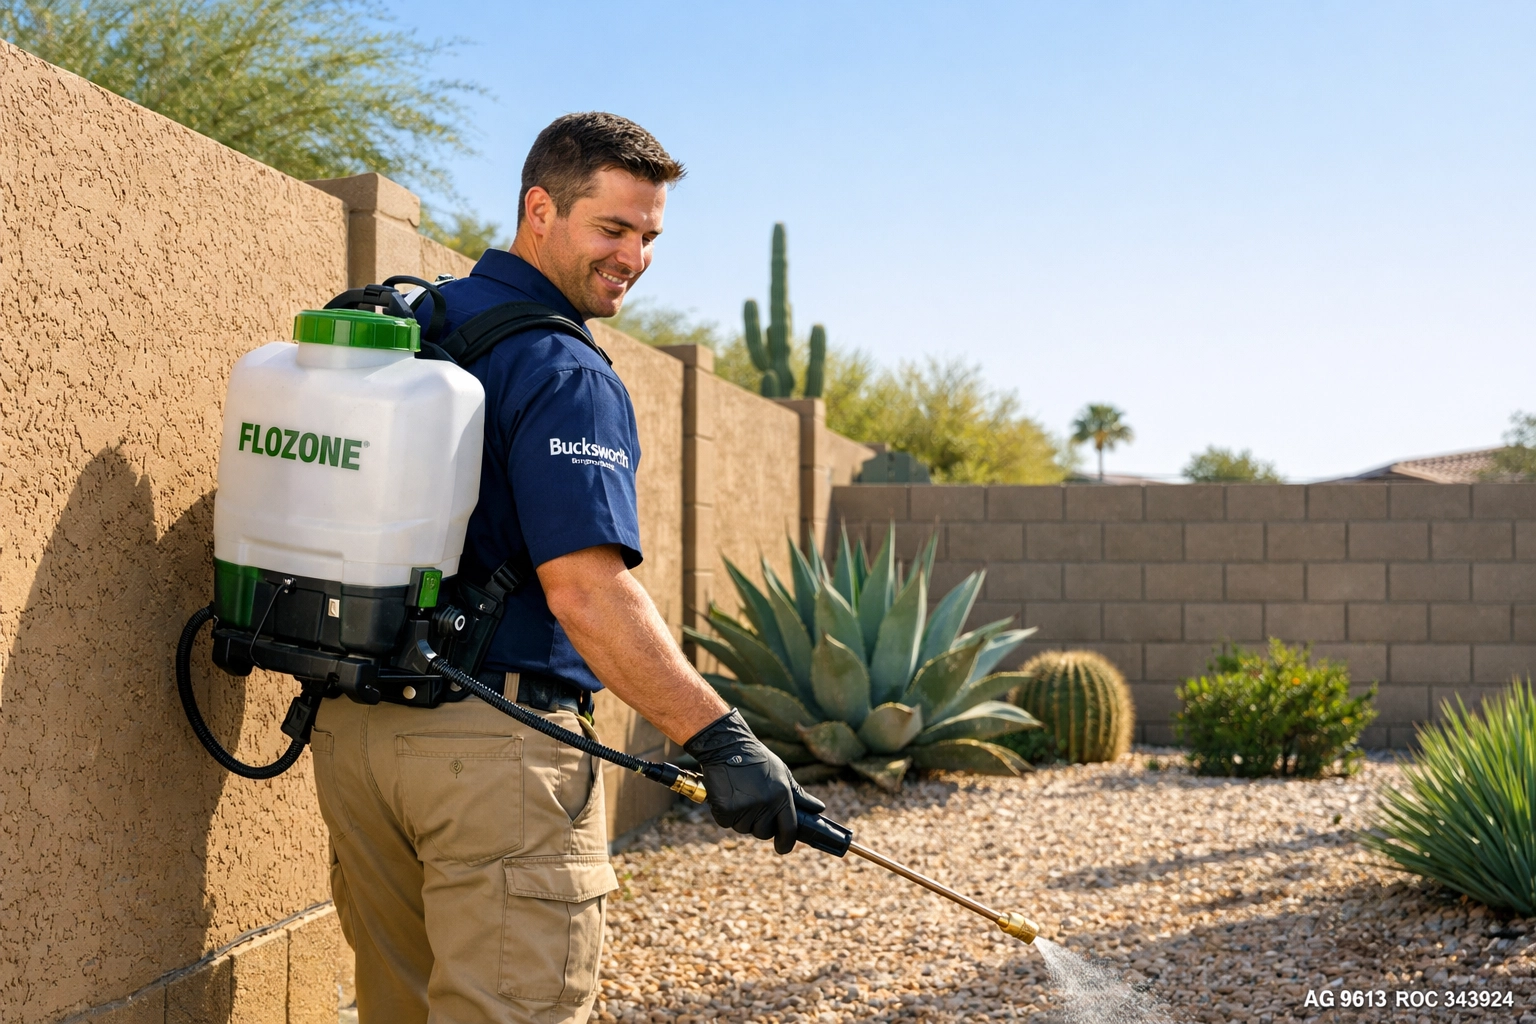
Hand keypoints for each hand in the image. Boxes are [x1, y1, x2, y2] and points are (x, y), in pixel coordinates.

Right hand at [683, 709, 825, 853]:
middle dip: (760, 823)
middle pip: (764, 832)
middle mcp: (765, 805)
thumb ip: (799, 795)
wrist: (726, 745)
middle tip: (754, 803)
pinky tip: (728, 795)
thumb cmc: (757, 759)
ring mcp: (744, 809)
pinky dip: (726, 814)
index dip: (786, 843)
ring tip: (740, 794)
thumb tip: (819, 808)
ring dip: (742, 818)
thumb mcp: (782, 773)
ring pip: (744, 828)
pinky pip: (727, 823)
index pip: (788, 829)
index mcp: (782, 796)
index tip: (782, 847)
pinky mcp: (725, 810)